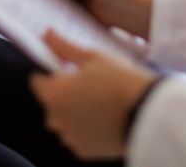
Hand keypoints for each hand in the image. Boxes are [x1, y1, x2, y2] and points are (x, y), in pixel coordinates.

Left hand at [29, 31, 158, 159]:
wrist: (147, 111)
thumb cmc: (120, 81)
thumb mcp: (92, 57)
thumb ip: (64, 47)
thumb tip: (47, 33)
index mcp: (55, 95)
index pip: (37, 82)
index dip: (51, 74)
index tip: (66, 72)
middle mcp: (57, 120)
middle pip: (50, 103)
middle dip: (63, 94)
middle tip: (88, 86)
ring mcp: (71, 137)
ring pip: (64, 121)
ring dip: (73, 113)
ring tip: (99, 102)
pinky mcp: (85, 151)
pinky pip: (78, 137)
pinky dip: (86, 129)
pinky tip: (103, 118)